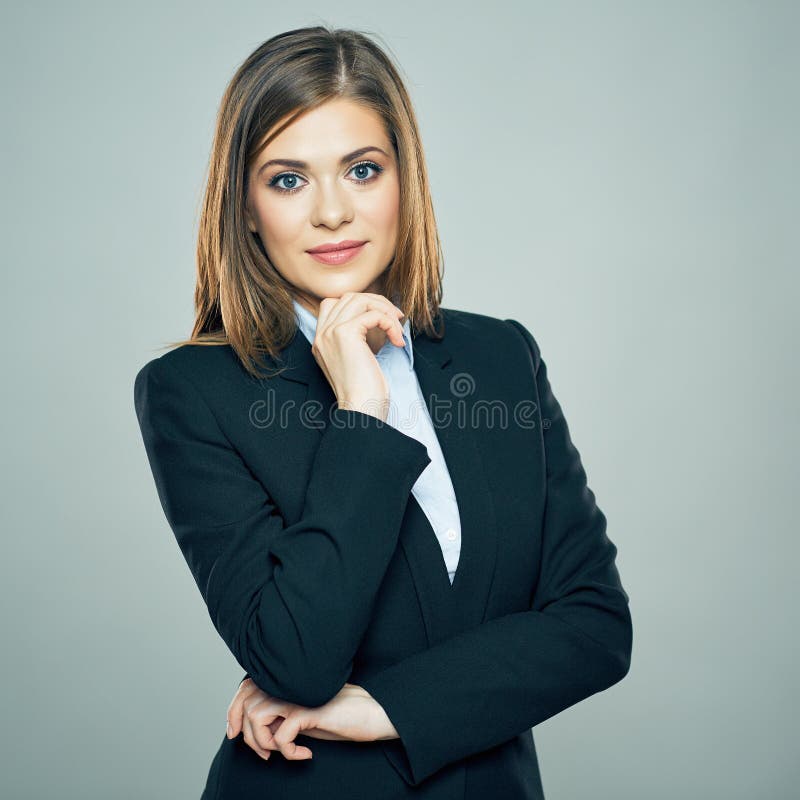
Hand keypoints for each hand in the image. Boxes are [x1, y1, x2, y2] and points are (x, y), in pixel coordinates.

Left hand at [227, 679, 398, 760]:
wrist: (373, 712)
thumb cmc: (341, 716)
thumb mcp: (304, 717)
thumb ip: (281, 716)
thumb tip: (254, 730)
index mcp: (286, 682)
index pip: (246, 688)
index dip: (233, 710)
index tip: (233, 734)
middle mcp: (289, 684)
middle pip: (246, 701)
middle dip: (247, 734)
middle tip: (265, 755)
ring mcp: (298, 694)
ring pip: (257, 716)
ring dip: (264, 743)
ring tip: (286, 753)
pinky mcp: (309, 708)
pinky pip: (281, 734)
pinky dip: (288, 752)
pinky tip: (306, 754)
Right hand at [311, 292, 405, 420]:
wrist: (362, 409)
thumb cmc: (365, 391)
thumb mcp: (359, 357)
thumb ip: (361, 337)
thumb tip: (381, 315)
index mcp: (321, 340)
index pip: (335, 303)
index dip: (361, 304)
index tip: (382, 318)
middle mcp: (321, 334)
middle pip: (348, 297)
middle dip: (376, 303)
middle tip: (396, 318)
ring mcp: (330, 332)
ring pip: (359, 300)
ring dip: (384, 310)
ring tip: (397, 329)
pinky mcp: (345, 334)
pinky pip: (372, 314)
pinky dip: (390, 323)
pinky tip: (397, 340)